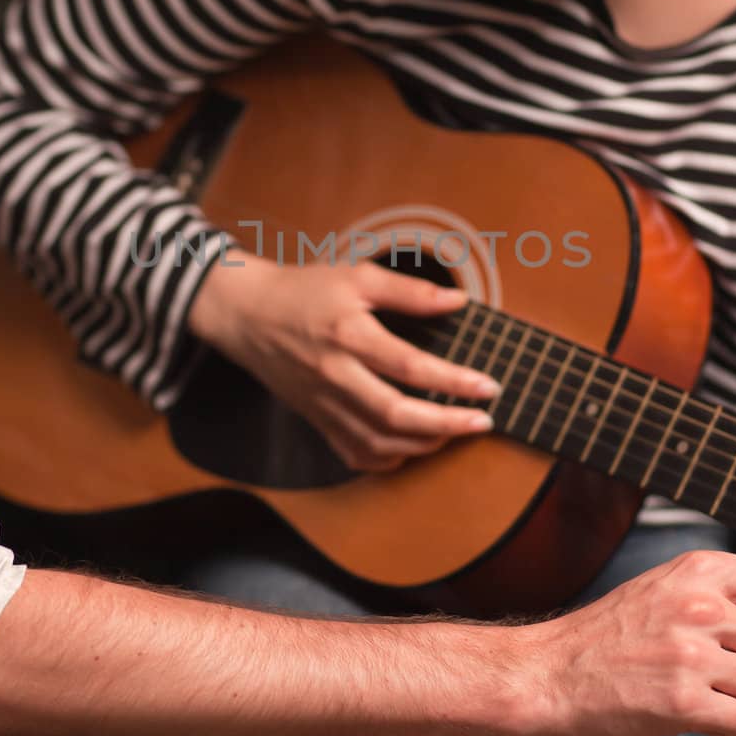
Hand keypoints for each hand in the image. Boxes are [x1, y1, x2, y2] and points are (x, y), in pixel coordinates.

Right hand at [187, 250, 499, 470]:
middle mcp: (335, 375)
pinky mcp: (316, 419)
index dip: (453, 380)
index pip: (409, 366)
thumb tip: (458, 300)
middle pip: (395, 415)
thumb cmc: (304, 291)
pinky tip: (411, 447)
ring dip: (422, 444)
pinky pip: (354, 453)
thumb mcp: (356, 276)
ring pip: (377, 442)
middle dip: (446, 424)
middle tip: (482, 422)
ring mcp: (323, 403)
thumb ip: (409, 291)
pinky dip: (388, 459)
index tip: (488, 387)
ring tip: (453, 432)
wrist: (247, 315)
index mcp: (348, 335)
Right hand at [526, 551, 735, 735]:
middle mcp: (700, 606)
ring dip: (735, 694)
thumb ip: (730, 595)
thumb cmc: (608, 634)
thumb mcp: (666, 590)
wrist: (547, 673)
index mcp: (698, 572)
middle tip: (703, 661)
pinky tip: (683, 708)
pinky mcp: (684, 702)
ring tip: (685, 682)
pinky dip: (722, 722)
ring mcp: (692, 654)